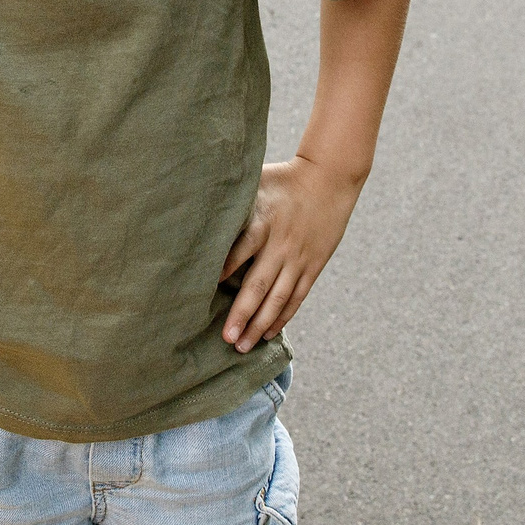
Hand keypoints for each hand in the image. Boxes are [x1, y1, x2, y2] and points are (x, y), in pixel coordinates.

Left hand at [218, 155, 364, 352]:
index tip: (205, 292)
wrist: (329, 179)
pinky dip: (282, 317)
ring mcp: (298, 258)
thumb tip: (194, 212)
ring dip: (260, 324)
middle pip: (258, 284)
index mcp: (263, 221)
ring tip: (242, 346)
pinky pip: (296, 297)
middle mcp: (280, 244)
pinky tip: (267, 333)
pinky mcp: (313, 266)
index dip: (223, 270)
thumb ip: (230, 201)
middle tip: (226, 338)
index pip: (241, 249)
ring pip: (278, 298)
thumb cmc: (282, 179)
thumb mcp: (254, 183)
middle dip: (241, 313)